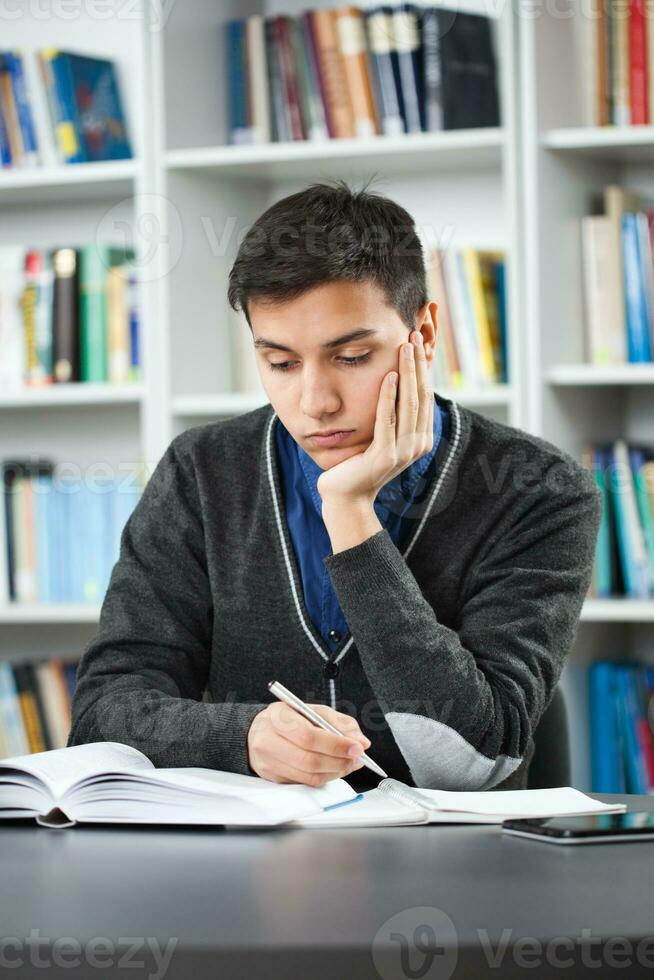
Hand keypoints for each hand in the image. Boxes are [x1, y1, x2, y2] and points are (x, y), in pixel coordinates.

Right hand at [246, 702, 371, 786]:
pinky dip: (325, 777)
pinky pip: (305, 783)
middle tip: (357, 757)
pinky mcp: (273, 778)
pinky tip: (333, 768)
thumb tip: (361, 741)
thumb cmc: (288, 719)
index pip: (309, 736)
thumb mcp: (313, 711)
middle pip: (310, 760)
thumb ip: (339, 723)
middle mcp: (268, 740)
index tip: (357, 747)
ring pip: (309, 776)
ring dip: (336, 772)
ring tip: (349, 763)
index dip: (336, 744)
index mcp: (278, 717)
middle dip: (340, 761)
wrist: (258, 731)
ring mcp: (268, 762)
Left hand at [316, 330, 433, 504]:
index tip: (417, 340)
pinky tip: (389, 375)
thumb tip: (399, 381)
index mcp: (421, 438)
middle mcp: (418, 445)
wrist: (345, 496)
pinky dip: (388, 395)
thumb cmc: (360, 462)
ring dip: (407, 372)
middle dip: (418, 362)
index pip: (426, 395)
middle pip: (421, 395)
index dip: (423, 367)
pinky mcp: (385, 455)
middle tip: (413, 334)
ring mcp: (403, 451)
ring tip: (404, 346)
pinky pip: (388, 419)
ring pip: (409, 403)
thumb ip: (394, 414)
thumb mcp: (384, 435)